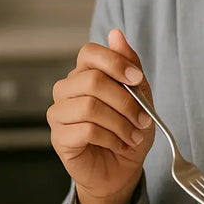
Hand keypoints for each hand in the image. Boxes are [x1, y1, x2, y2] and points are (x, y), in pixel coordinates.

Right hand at [47, 29, 154, 203]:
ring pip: (90, 107)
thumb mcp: (141, 97)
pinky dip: (111, 138)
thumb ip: (130, 67)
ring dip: (121, 123)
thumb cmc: (129, 131)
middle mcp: (67, 89)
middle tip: (144, 119)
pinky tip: (119, 144)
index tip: (137, 79)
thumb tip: (116, 34)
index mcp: (86, 74)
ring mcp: (60, 113)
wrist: (122, 169)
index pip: (89, 52)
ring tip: (134, 136)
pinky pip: (86, 130)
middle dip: (126, 101)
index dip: (115, 62)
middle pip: (93, 80)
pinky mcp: (59, 137)